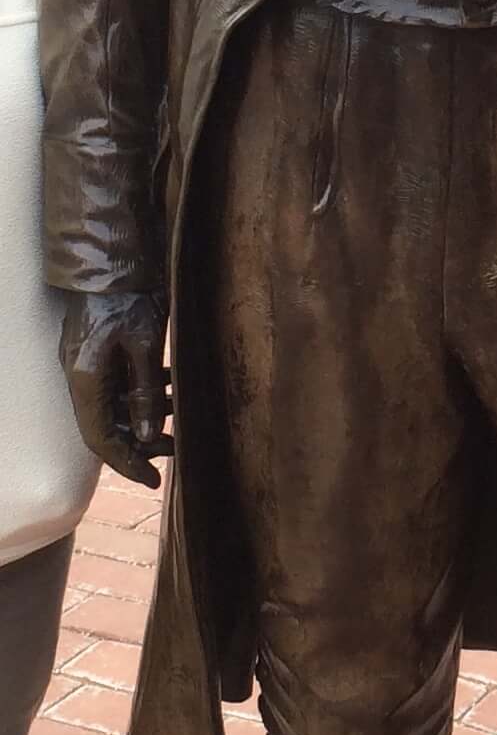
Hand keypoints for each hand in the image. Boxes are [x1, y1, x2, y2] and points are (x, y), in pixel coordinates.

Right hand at [56, 290, 169, 488]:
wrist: (112, 254)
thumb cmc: (128, 295)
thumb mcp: (144, 345)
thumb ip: (144, 391)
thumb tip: (147, 433)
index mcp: (87, 379)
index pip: (102, 438)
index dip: (127, 462)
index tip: (154, 480)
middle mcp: (81, 375)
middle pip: (107, 424)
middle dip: (140, 441)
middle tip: (174, 449)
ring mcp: (87, 361)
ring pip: (114, 404)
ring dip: (144, 414)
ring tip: (178, 418)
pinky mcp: (98, 348)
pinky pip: (117, 382)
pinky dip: (142, 390)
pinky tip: (169, 386)